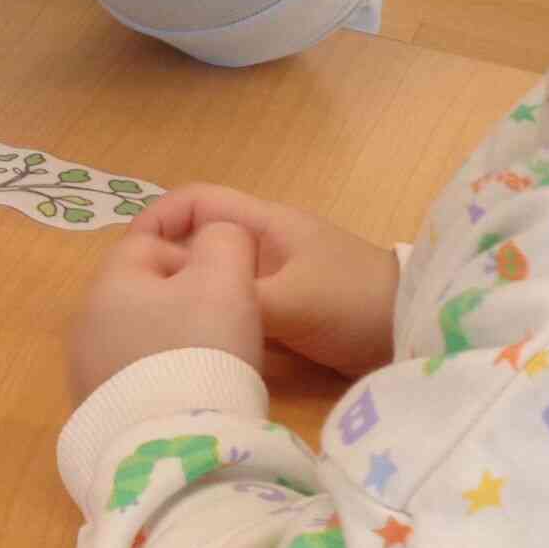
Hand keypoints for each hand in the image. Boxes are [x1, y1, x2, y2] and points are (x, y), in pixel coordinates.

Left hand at [68, 224, 263, 402]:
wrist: (176, 445)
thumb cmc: (201, 348)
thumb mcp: (225, 278)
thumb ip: (225, 240)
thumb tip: (218, 235)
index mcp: (107, 282)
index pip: (148, 242)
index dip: (193, 252)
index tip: (227, 283)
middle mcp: (84, 323)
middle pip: (143, 291)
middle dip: (185, 298)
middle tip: (225, 324)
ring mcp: (85, 370)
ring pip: (139, 335)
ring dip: (174, 338)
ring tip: (210, 363)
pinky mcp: (98, 411)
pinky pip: (136, 376)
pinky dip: (162, 376)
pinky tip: (189, 395)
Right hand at [136, 185, 399, 374]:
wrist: (417, 334)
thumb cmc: (353, 302)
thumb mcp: (290, 302)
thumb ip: (234, 300)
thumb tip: (176, 311)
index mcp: (262, 224)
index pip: (194, 202)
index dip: (157, 219)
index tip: (131, 260)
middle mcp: (263, 246)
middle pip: (198, 244)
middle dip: (166, 266)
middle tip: (136, 306)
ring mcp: (275, 278)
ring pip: (214, 279)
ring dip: (189, 297)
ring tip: (157, 329)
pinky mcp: (285, 311)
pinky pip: (234, 307)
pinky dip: (213, 320)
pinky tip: (197, 345)